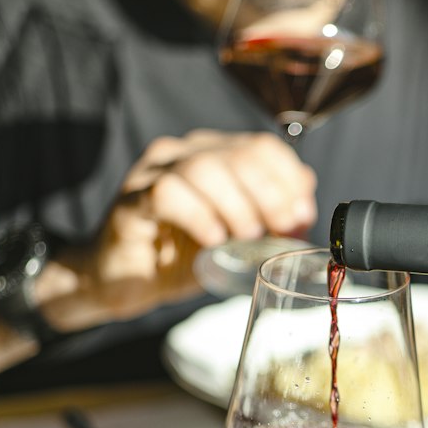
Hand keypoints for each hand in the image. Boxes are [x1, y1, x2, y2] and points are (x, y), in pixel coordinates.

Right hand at [54, 129, 317, 325]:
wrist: (120, 281)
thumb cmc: (179, 257)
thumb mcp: (235, 237)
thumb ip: (268, 218)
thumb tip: (306, 207)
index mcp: (213, 155)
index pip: (262, 146)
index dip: (289, 178)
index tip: (301, 216)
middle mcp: (183, 153)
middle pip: (238, 154)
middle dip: (270, 194)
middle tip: (280, 229)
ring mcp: (154, 172)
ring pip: (203, 168)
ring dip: (236, 205)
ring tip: (246, 237)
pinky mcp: (131, 201)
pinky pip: (166, 193)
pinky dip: (198, 216)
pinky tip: (212, 240)